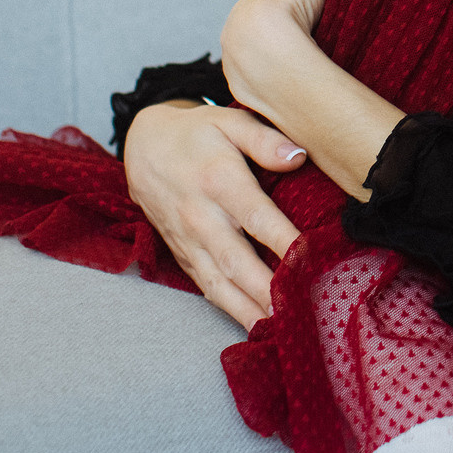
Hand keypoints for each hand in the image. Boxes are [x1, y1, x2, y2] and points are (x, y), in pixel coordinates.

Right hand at [123, 99, 307, 328]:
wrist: (142, 148)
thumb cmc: (196, 133)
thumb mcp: (229, 121)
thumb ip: (264, 139)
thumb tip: (298, 156)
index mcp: (218, 181)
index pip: (257, 217)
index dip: (284, 240)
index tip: (311, 261)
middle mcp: (202, 217)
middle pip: (238, 261)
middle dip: (268, 290)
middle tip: (299, 311)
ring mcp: (189, 241)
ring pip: (220, 283)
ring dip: (250, 310)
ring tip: (281, 331)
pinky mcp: (183, 256)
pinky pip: (208, 288)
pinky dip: (231, 310)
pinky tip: (256, 327)